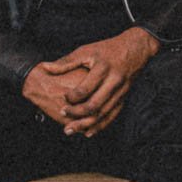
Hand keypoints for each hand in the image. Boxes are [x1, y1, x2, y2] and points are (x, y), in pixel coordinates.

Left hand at [23, 27, 160, 137]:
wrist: (136, 49)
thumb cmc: (107, 49)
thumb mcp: (87, 50)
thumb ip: (66, 61)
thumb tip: (45, 67)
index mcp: (103, 69)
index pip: (86, 88)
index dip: (72, 97)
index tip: (63, 98)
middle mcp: (113, 82)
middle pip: (95, 104)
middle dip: (77, 114)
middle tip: (63, 115)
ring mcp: (120, 92)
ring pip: (103, 113)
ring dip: (86, 124)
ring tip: (71, 130)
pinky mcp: (124, 98)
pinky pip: (112, 115)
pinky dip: (100, 126)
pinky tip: (88, 132)